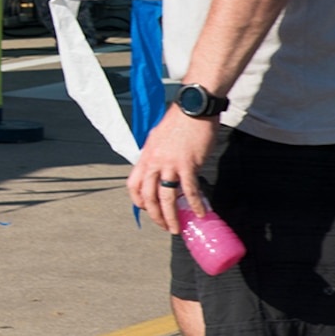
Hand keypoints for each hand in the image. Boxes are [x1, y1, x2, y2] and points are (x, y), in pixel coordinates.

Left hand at [125, 106, 218, 232]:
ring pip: (166, 197)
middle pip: (147, 195)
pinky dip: (195, 204)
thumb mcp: (158, 138)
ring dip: (171, 216)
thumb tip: (160, 168)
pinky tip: (201, 213)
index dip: (138, 200)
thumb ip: (156, 155)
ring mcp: (170, 163)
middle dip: (154, 215)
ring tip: (176, 228)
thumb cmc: (179, 121)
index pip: (133, 184)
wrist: (193, 107)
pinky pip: (190, 190)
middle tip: (163, 225)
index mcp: (145, 155)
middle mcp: (154, 161)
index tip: (147, 209)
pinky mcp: (188, 164)